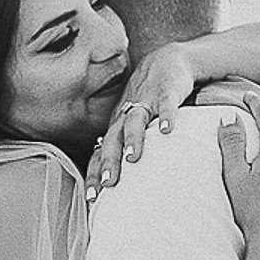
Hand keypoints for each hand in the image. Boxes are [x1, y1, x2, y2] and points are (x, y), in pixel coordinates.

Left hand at [85, 42, 195, 201]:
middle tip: (108, 185)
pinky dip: (166, 116)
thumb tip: (123, 184)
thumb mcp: (134, 124)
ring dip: (133, 139)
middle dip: (110, 162)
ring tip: (132, 158)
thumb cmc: (148, 99)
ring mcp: (146, 101)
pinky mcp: (167, 91)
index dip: (95, 174)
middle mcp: (127, 115)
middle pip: (113, 139)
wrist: (166, 60)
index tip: (92, 199)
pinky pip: (166, 104)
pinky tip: (168, 130)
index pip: (101, 153)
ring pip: (135, 121)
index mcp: (117, 126)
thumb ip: (128, 149)